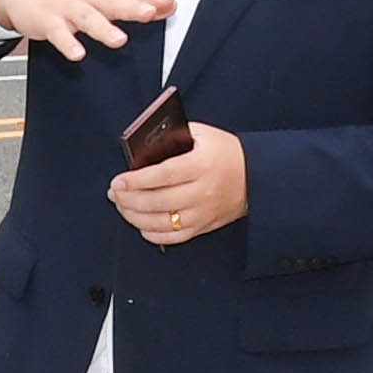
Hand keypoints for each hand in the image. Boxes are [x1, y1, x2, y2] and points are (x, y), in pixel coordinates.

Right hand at [0, 0, 170, 58]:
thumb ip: (131, 1)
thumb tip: (168, 5)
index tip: (170, 2)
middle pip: (110, 0)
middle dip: (131, 6)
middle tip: (150, 13)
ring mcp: (65, 8)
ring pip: (86, 16)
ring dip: (102, 27)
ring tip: (119, 40)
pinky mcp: (46, 21)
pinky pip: (58, 33)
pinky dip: (67, 43)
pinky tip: (78, 54)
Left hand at [110, 121, 246, 246]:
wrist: (258, 176)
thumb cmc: (227, 153)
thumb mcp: (203, 135)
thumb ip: (174, 137)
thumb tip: (144, 147)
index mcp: (201, 165)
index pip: (163, 175)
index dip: (136, 180)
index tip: (118, 181)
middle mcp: (202, 192)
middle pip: (158, 201)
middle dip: (129, 199)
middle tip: (114, 193)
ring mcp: (203, 213)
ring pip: (162, 223)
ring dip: (135, 217)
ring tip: (122, 207)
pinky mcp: (204, 226)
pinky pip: (173, 238)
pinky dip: (152, 234)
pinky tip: (140, 225)